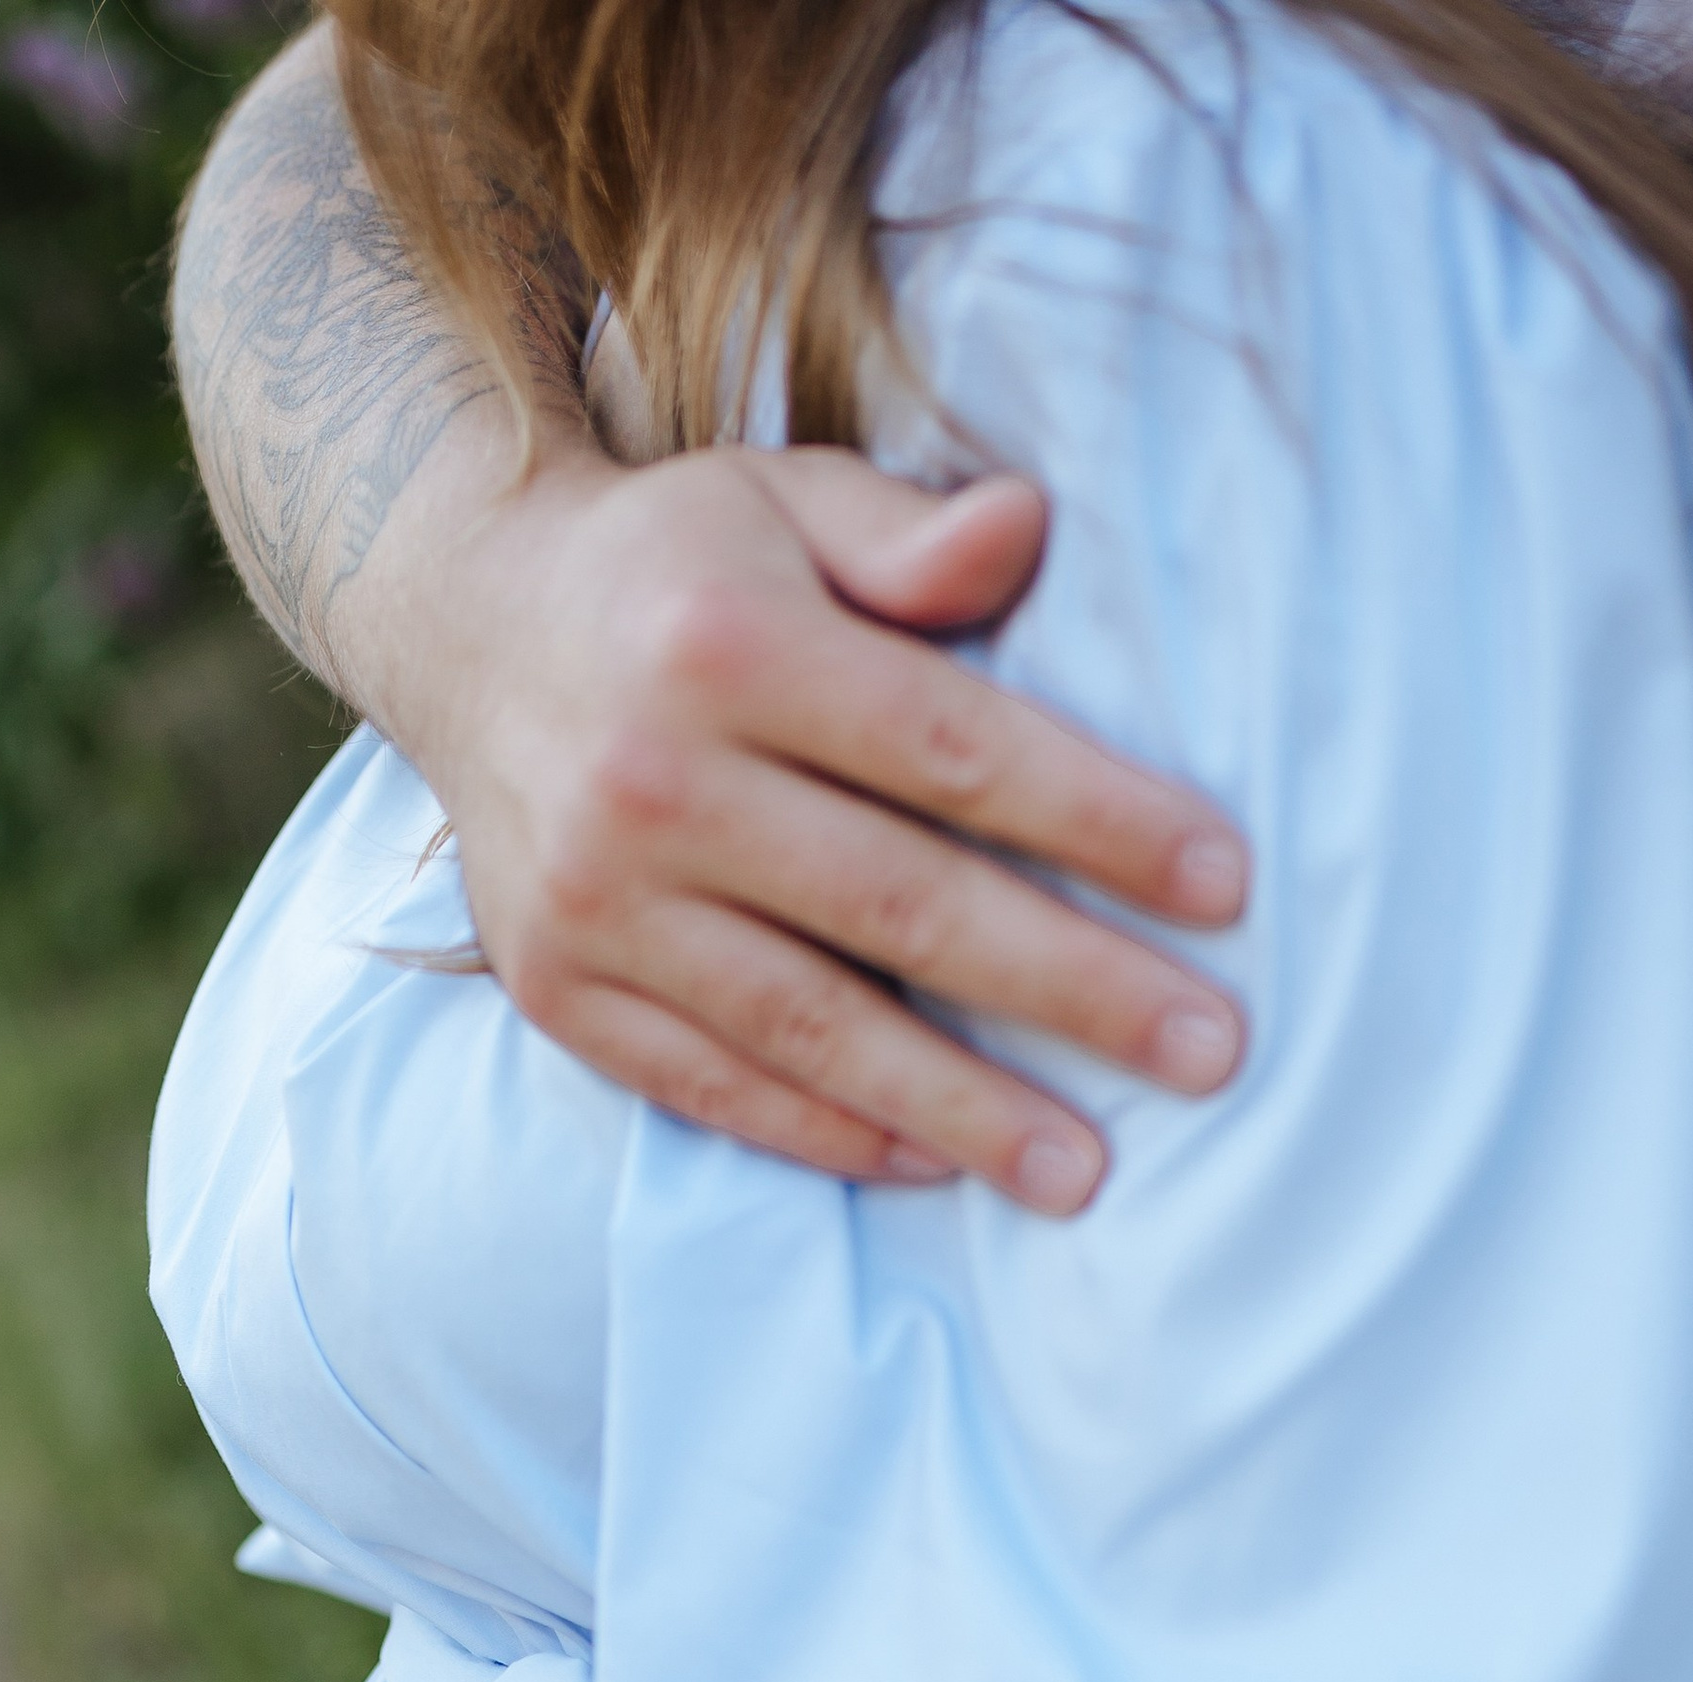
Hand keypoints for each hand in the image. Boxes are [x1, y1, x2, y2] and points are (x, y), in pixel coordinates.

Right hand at [387, 439, 1250, 1208]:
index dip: (1098, 823)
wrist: (467, 631)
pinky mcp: (560, 992)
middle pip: (903, 905)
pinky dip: (829, 1133)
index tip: (1225, 888)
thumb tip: (1028, 529)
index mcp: (729, 647)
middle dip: (1071, 988)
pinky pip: (715, 1086)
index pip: (953, 751)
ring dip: (963, 1109)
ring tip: (1088, 1171)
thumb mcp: (787, 499)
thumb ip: (908, 535)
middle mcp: (653, 782)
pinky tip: (935, 1165)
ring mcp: (596, 904)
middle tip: (1207, 1053)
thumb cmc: (680, 570)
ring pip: (813, 1025)